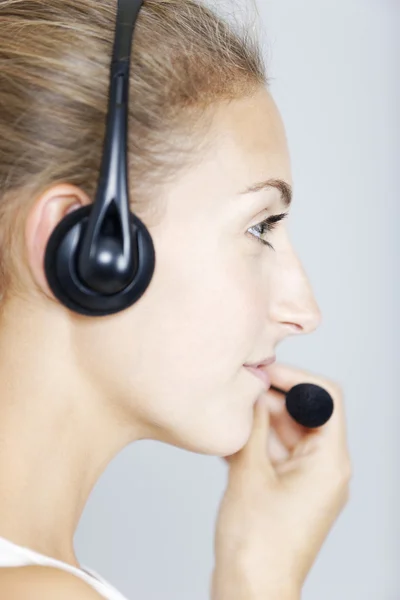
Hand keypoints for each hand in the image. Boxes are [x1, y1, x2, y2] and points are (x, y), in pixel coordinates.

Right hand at [211, 362, 351, 599]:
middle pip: (304, 414)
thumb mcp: (249, 472)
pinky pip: (278, 454)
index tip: (263, 370)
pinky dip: (257, 444)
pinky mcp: (292, 492)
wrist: (252, 592)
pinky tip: (229, 442)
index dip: (295, 378)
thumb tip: (252, 391)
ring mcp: (309, 482)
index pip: (325, 398)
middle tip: (237, 391)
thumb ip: (252, 425)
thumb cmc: (256, 544)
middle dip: (270, 399)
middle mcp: (326, 469)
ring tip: (229, 417)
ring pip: (287, 433)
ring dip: (259, 422)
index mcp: (329, 461)